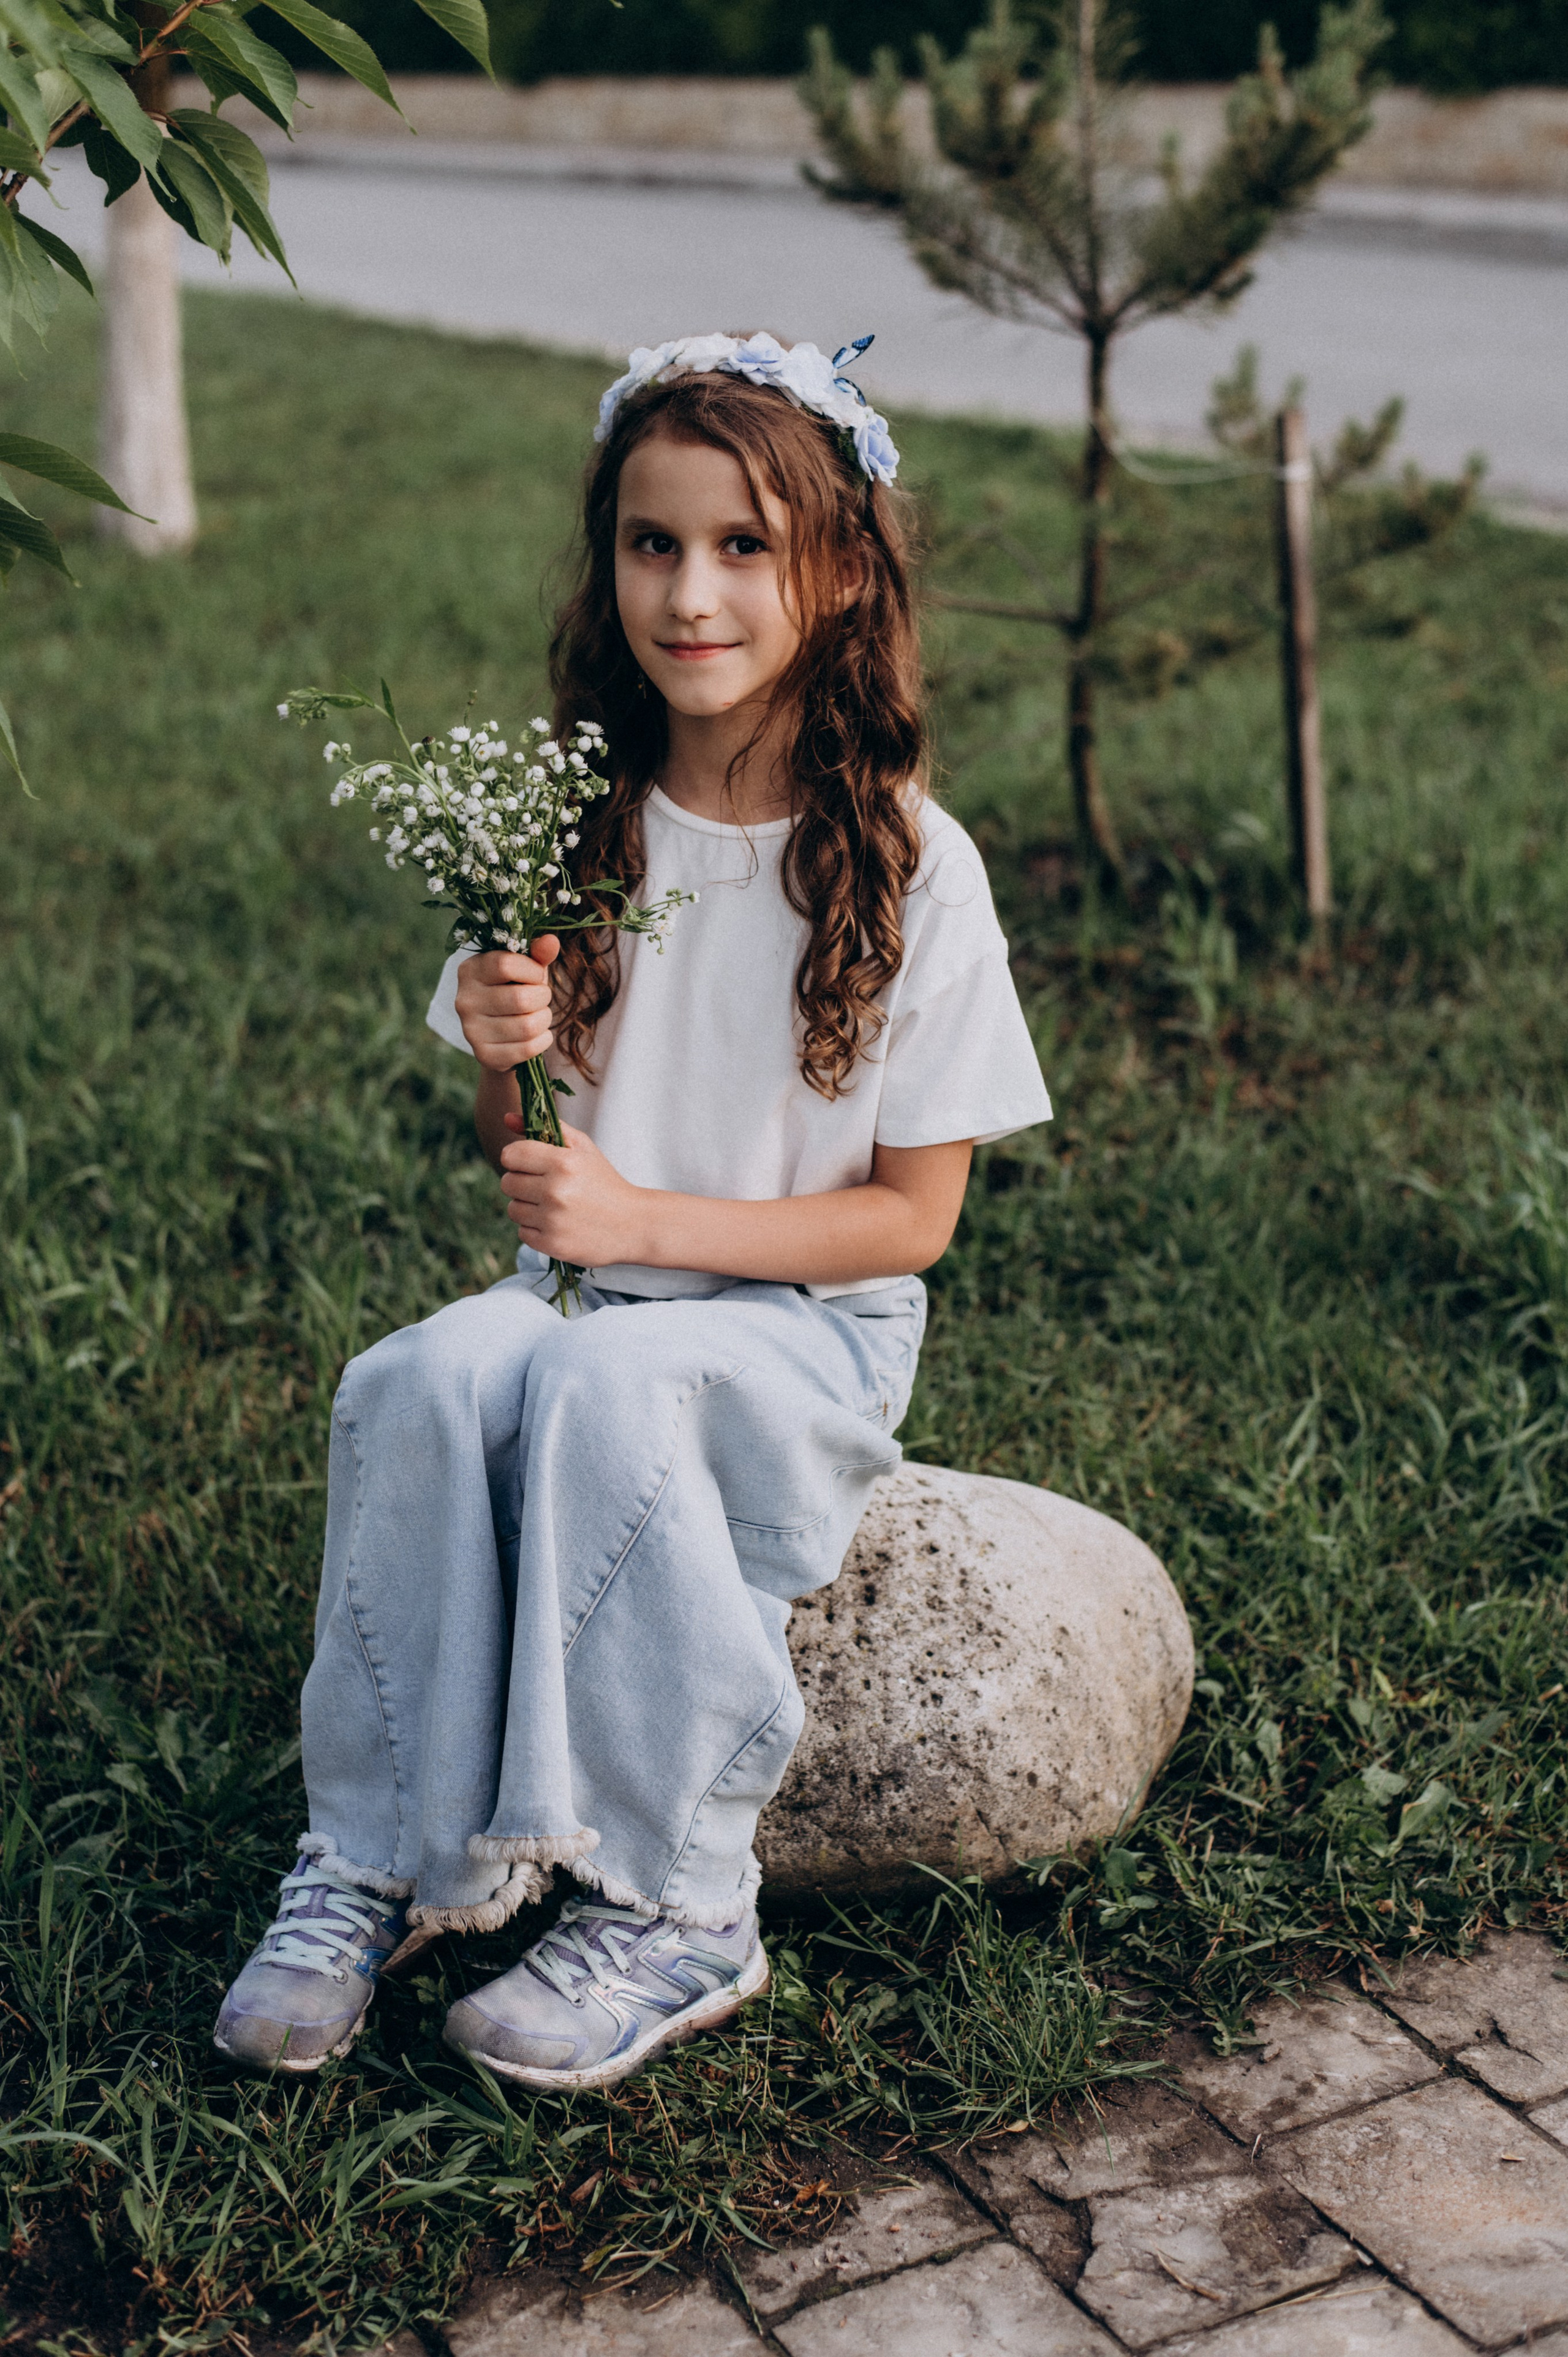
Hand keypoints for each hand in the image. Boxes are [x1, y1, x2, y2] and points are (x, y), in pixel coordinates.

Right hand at [455, 935, 558, 1071]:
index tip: (537, 975)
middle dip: (542, 998)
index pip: (506, 965)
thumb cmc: (515, 990)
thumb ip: (537, 953)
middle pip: (521, 999)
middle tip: (540, 998)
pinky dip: (543, 1041)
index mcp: (470, 970)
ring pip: (527, 1026)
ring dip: (544, 1020)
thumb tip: (551, 941)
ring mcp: (471, 1030)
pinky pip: (527, 1049)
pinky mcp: (484, 1055)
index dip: (532, 970)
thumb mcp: (525, 968)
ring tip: (539, 1015)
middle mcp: (464, 1000)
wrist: (501, 1034)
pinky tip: (539, 1035)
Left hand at [499, 1121, 646, 1266]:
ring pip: (513, 1209)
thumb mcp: (583, 1148)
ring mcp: (553, 1220)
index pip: (510, 1156)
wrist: (634, 1225)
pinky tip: (558, 1225)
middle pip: (507, 1183)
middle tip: (546, 1187)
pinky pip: (522, 1233)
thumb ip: (548, 1129)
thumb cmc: (605, 1182)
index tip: (532, 1165)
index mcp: (563, 1163)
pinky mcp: (552, 1244)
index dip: (518, 1159)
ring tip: (554, 1207)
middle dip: (522, 1183)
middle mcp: (555, 1191)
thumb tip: (507, 1117)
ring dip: (528, 1208)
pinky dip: (536, 1230)